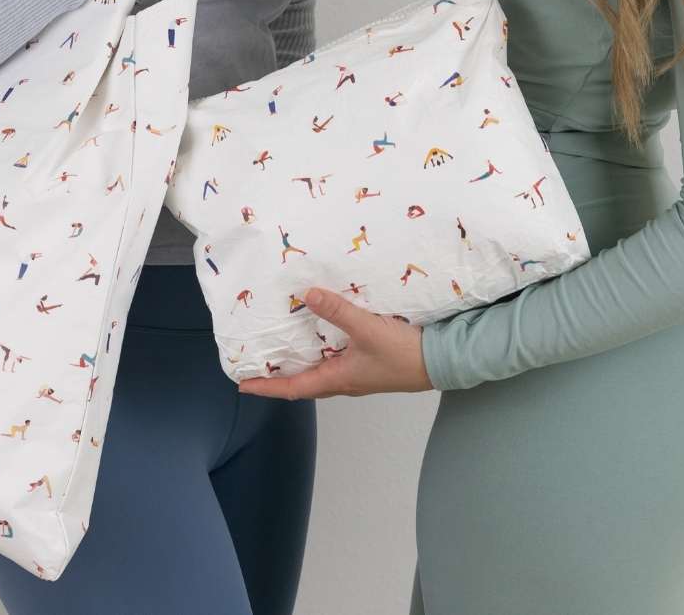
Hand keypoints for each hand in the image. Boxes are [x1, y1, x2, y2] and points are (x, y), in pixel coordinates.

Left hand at [237, 287, 433, 399]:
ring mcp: (357, 373)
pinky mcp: (369, 362)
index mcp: (337, 379)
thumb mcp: (368, 329)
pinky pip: (336, 359)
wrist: (441, 361)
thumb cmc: (403, 353)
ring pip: (320, 370)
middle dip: (279, 375)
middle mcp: (343, 380)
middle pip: (303, 381)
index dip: (267, 387)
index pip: (293, 388)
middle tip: (258, 363)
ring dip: (300, 362)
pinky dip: (321, 349)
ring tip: (283, 345)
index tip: (243, 384)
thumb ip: (338, 312)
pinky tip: (322, 332)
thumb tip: (306, 295)